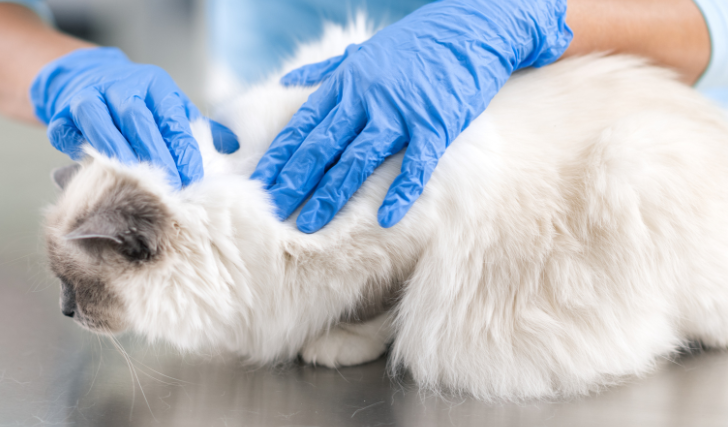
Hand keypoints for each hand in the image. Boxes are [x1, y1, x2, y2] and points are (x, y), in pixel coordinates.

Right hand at [30, 47, 237, 188]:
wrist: (86, 76)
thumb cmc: (135, 101)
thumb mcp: (168, 105)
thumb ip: (196, 128)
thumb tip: (233, 146)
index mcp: (155, 85)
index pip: (172, 117)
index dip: (183, 150)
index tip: (194, 178)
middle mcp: (122, 86)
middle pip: (138, 120)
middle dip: (155, 157)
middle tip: (171, 189)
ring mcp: (89, 97)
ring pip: (102, 126)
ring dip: (120, 158)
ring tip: (136, 186)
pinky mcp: (62, 112)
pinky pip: (66, 132)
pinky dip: (74, 149)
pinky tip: (90, 169)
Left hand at [251, 0, 570, 232]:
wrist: (468, 28)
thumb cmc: (414, 43)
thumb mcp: (363, 51)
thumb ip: (324, 69)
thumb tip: (287, 80)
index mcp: (346, 83)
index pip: (304, 126)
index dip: (280, 156)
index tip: (258, 183)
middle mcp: (366, 98)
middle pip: (323, 146)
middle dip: (294, 181)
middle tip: (272, 211)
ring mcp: (400, 112)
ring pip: (359, 158)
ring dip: (333, 193)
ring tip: (311, 224)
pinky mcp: (435, 124)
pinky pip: (416, 163)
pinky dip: (402, 191)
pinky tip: (387, 218)